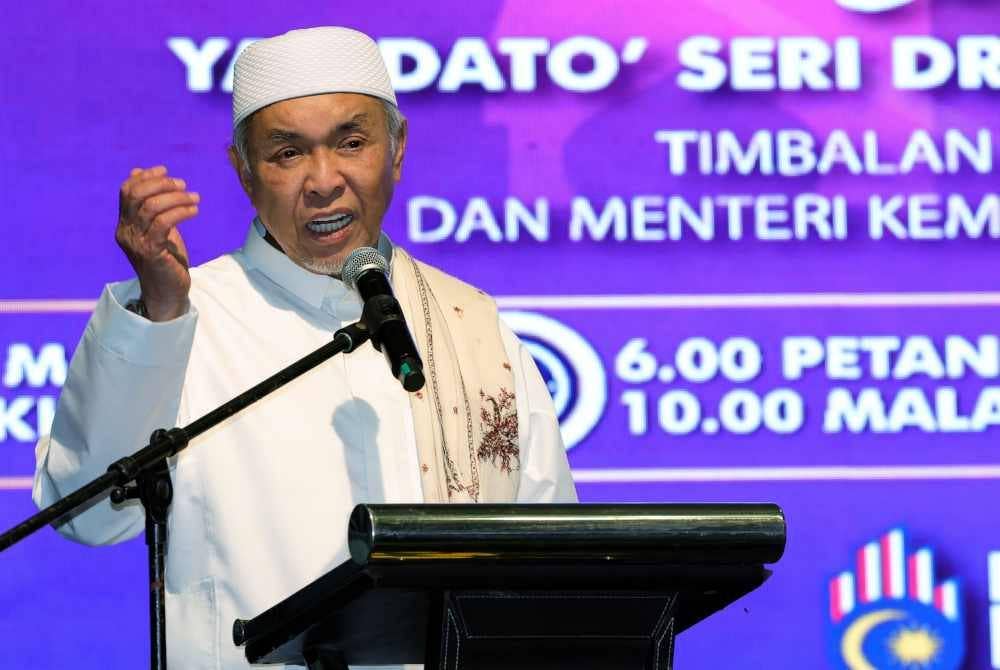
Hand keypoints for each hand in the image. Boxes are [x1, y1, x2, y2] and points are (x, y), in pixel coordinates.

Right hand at [115, 166, 199, 320]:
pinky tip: (194, 210)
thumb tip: (139, 172)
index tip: (166, 170)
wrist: (167, 292)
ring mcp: (136, 242)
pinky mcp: (151, 251)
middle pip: (137, 195)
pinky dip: (181, 211)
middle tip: (184, 185)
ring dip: (176, 197)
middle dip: (162, 184)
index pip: (126, 190)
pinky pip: (164, 222)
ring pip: (151, 206)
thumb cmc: (165, 259)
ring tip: (194, 198)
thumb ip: (150, 204)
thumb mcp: (157, 227)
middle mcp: (125, 231)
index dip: (145, 177)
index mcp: (124, 224)